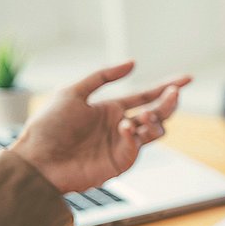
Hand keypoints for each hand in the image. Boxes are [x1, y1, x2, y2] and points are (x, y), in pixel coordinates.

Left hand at [11, 60, 190, 192]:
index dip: (166, 87)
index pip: (146, 96)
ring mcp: (123, 145)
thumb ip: (103, 76)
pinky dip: (136, 134)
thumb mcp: (72, 92)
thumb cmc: (49, 126)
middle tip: (175, 93)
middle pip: (157, 112)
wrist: (37, 161)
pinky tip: (126, 127)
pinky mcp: (121, 162)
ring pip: (156, 131)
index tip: (187, 79)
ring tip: (146, 115)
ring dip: (156, 119)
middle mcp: (121, 126)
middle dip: (168, 103)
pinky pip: (138, 146)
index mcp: (111, 109)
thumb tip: (133, 63)